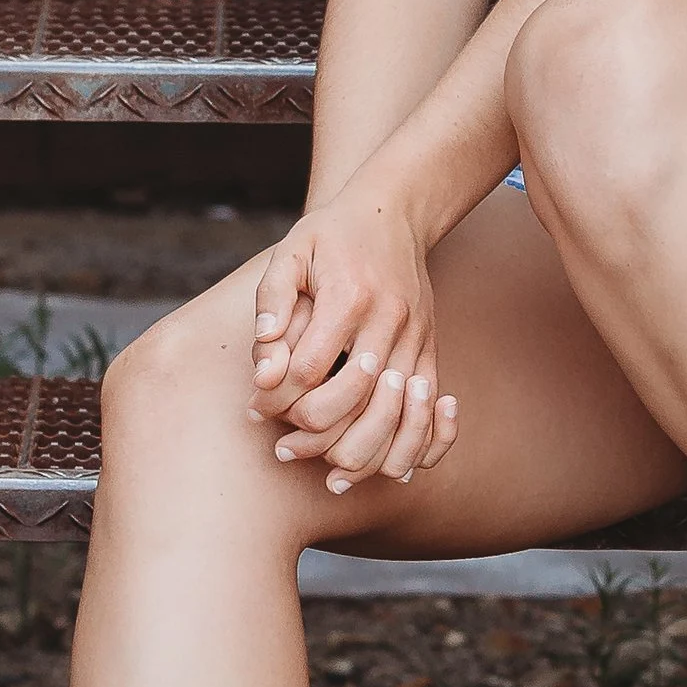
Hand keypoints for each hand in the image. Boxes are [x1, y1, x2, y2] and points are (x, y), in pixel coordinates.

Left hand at [248, 187, 459, 492]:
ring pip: (396, 416)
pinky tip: (383, 469)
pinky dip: (407, 448)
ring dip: (361, 453)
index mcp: (349, 296)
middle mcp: (389, 321)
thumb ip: (272, 302)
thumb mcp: (291, 252)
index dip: (278, 398)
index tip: (255, 408)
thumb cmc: (332, 235)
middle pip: (355, 399)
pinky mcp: (430, 352)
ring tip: (328, 474)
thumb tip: (264, 361)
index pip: (311, 368)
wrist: (395, 212)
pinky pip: (426, 415)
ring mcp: (416, 339)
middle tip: (282, 449)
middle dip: (314, 433)